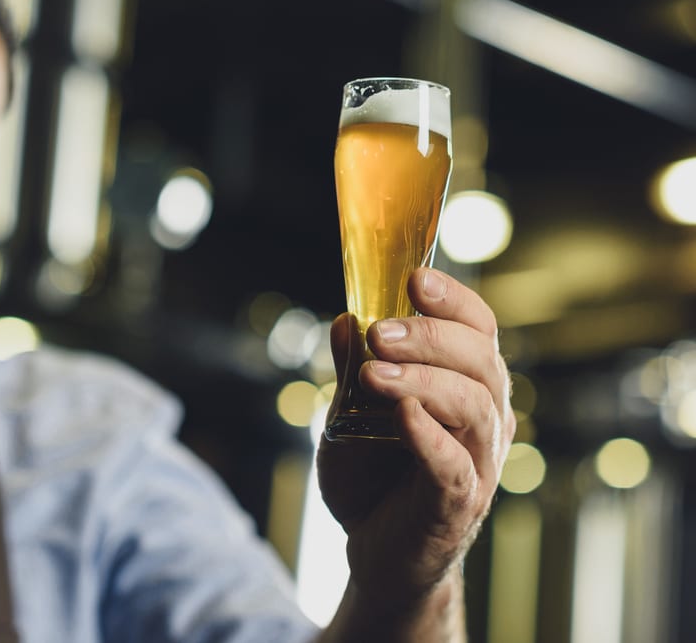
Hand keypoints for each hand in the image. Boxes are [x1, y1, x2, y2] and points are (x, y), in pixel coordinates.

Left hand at [316, 268, 515, 635]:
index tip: (414, 278)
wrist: (375, 552)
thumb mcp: (351, 416)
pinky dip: (429, 437)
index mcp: (465, 388)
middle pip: (482, 362)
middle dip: (432, 337)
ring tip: (374, 372)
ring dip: (424, 381)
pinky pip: (454, 467)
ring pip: (474, 408)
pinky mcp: (458, 505)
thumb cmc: (372, 476)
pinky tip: (402, 415)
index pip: (479, 331)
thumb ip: (352, 371)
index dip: (454, 301)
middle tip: (382, 332)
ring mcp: (477, 464)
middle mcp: (484, 420)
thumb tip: (346, 320)